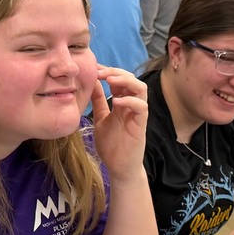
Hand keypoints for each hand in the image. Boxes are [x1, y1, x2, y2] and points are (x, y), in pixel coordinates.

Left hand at [91, 67, 148, 182]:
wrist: (119, 167)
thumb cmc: (111, 145)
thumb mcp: (100, 118)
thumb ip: (98, 102)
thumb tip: (91, 83)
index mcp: (121, 102)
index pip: (119, 79)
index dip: (107, 70)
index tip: (93, 67)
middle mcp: (131, 105)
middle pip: (130, 79)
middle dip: (115, 71)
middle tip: (99, 71)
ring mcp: (137, 113)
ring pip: (140, 88)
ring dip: (125, 80)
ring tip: (109, 79)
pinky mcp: (141, 124)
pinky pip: (142, 107)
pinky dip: (130, 100)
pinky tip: (116, 101)